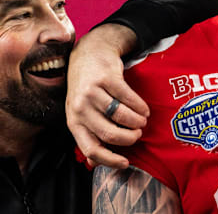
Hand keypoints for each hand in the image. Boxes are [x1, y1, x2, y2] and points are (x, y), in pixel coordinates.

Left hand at [67, 24, 149, 168]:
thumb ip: (89, 135)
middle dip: (129, 138)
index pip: (91, 148)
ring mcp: (92, 92)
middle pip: (109, 134)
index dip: (110, 160)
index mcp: (73, 121)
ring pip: (121, 116)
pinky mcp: (107, 78)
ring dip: (137, 122)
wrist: (89, 54)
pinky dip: (140, 107)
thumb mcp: (81, 112)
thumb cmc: (87, 89)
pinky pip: (129, 98)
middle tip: (137, 135)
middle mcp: (80, 107)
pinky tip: (144, 109)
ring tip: (142, 121)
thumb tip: (95, 162)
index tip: (126, 163)